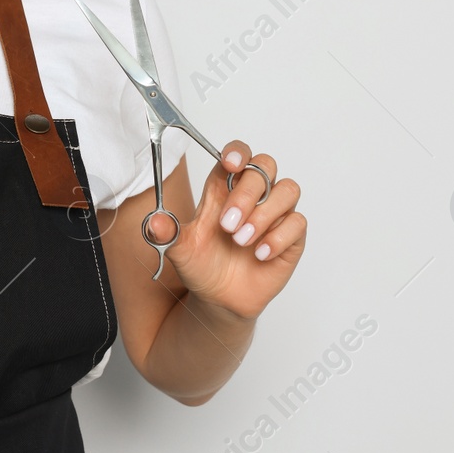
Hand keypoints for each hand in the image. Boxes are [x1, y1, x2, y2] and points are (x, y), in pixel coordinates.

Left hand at [150, 141, 304, 319]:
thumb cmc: (201, 265)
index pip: (238, 155)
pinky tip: (260, 254)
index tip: (230, 164)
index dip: (238, 153)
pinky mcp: (291, 237)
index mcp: (224, 189)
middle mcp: (252, 196)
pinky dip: (278, 237)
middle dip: (246, 193)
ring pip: (288, 190)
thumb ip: (167, 233)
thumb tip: (155, 221)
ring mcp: (274, 215)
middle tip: (227, 224)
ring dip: (264, 214)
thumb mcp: (179, 249)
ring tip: (242, 241)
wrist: (218, 299)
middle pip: (264, 167)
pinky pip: (298, 222)